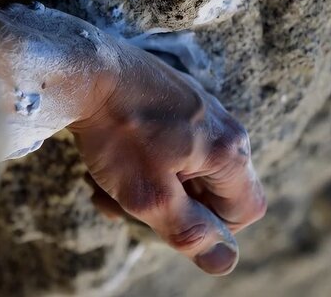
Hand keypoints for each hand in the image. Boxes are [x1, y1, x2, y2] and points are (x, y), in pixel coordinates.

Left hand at [69, 44, 266, 274]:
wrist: (84, 69)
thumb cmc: (117, 132)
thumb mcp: (149, 194)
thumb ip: (189, 232)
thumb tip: (224, 261)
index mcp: (228, 151)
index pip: (245, 210)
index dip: (211, 228)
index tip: (168, 222)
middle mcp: (221, 125)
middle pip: (209, 190)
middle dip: (166, 207)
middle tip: (121, 206)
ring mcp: (197, 107)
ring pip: (182, 168)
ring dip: (145, 185)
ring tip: (103, 184)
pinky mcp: (172, 96)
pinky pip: (168, 143)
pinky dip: (140, 160)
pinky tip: (107, 159)